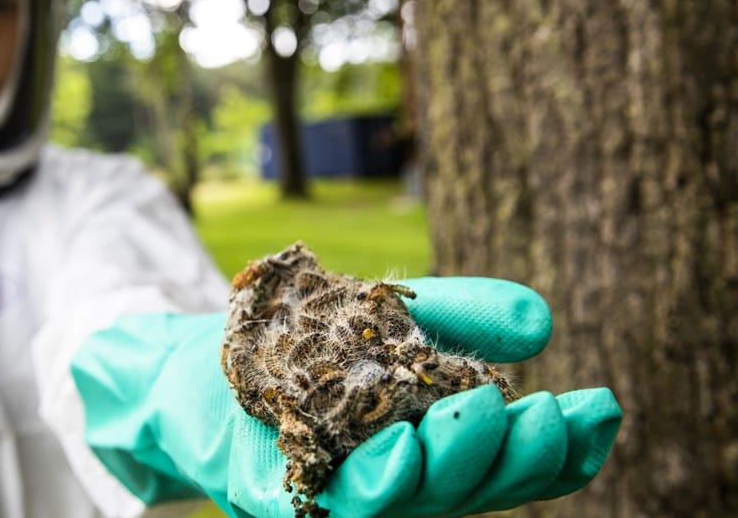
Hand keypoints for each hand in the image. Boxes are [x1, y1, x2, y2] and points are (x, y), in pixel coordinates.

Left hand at [70, 278, 621, 516]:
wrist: (215, 351)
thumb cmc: (319, 338)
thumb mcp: (404, 315)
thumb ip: (467, 316)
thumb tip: (542, 324)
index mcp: (441, 447)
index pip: (515, 463)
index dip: (562, 448)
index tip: (598, 406)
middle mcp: (404, 480)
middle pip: (470, 487)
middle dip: (509, 454)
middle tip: (533, 409)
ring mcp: (344, 492)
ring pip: (409, 499)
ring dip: (446, 467)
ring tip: (473, 419)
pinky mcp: (283, 492)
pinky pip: (328, 502)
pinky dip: (365, 487)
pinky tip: (394, 454)